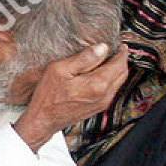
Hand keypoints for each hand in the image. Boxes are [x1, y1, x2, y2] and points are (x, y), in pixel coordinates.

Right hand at [13, 42, 128, 148]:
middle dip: (121, 60)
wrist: (43, 120)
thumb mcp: (60, 70)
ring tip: (108, 60)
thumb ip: (83, 58)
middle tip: (116, 50)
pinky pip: (111, 90)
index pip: (119, 64)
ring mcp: (101, 103)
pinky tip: (100, 74)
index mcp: (97, 84)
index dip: (121, 52)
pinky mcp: (97, 108)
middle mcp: (103, 95)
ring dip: (116, 70)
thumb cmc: (48, 97)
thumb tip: (102, 48)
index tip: (119, 44)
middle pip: (123, 73)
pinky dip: (111, 80)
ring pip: (118, 82)